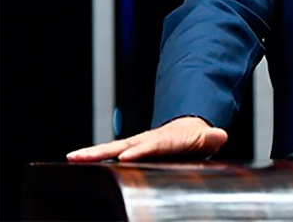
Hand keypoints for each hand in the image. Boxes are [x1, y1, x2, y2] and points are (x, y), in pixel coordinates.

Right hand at [66, 116, 228, 162]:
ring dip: (92, 153)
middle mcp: (147, 140)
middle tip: (83, 156)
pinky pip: (109, 154)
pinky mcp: (129, 149)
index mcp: (167, 139)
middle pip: (124, 144)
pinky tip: (75, 162)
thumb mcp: (208, 138)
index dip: (141, 150)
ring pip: (112, 148)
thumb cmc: (196, 139)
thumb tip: (220, 136)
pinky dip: (92, 157)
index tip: (126, 156)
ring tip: (72, 157)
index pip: (154, 145)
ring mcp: (136, 144)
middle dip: (104, 150)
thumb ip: (212, 137)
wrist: (187, 130)